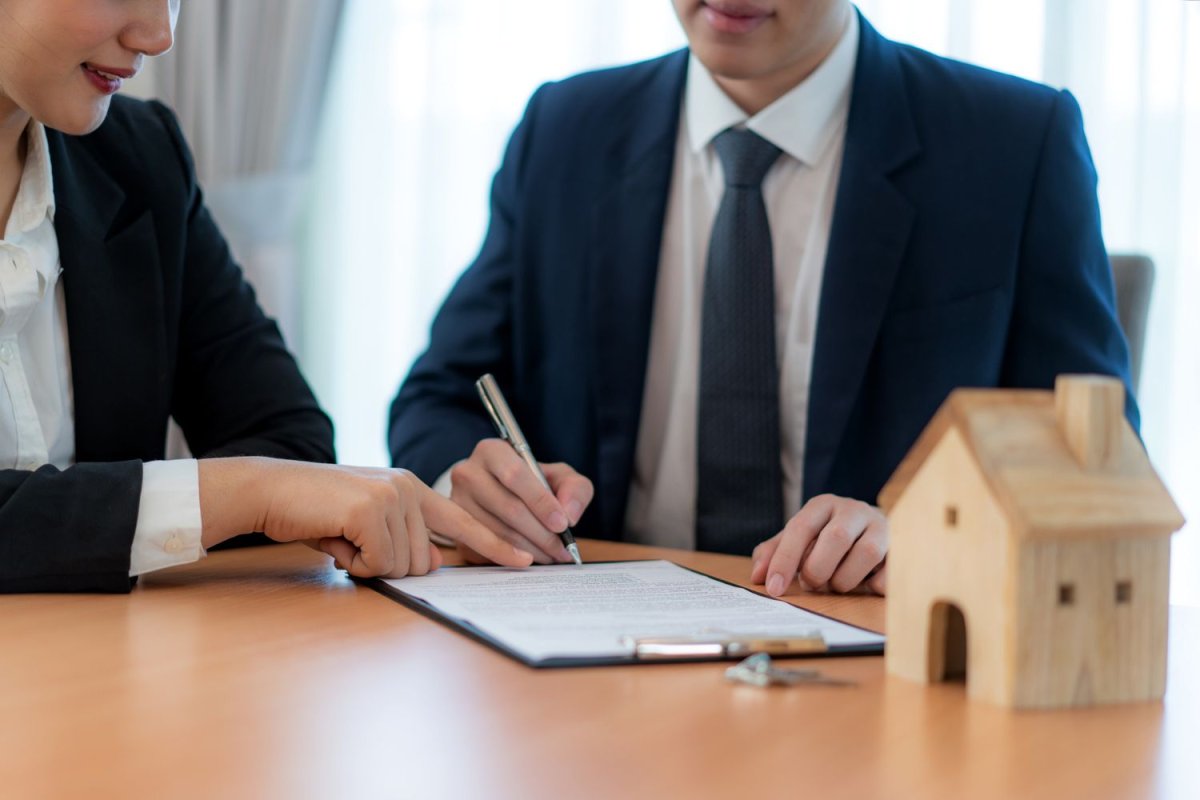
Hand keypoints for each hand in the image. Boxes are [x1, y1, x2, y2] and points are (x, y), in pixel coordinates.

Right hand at [198, 458, 532, 577]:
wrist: (274, 490)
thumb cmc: (319, 511)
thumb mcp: (369, 523)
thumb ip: (404, 539)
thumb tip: (433, 564)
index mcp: (414, 489)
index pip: (465, 522)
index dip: (495, 545)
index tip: (525, 561)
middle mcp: (409, 489)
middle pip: (423, 562)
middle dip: (387, 566)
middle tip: (354, 545)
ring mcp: (392, 497)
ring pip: (402, 566)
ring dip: (368, 564)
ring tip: (343, 538)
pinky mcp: (370, 510)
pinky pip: (378, 563)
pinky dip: (354, 562)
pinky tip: (336, 539)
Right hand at [449, 438, 593, 563]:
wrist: (501, 494)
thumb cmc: (533, 484)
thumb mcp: (559, 476)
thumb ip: (574, 489)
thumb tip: (569, 514)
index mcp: (492, 451)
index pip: (516, 475)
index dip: (541, 502)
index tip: (562, 524)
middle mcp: (468, 473)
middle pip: (508, 508)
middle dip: (541, 533)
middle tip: (562, 549)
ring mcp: (456, 503)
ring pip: (498, 532)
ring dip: (530, 550)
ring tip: (552, 555)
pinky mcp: (455, 530)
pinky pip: (485, 550)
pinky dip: (513, 558)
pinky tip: (532, 558)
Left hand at [749, 494, 887, 595]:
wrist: (876, 529)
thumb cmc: (829, 537)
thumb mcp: (800, 540)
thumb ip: (775, 552)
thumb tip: (758, 576)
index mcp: (824, 505)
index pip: (800, 528)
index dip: (785, 560)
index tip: (774, 588)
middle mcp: (854, 509)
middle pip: (836, 538)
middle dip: (818, 570)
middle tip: (812, 583)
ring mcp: (882, 526)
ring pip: (867, 554)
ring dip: (845, 580)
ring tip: (837, 583)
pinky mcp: (903, 548)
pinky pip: (889, 573)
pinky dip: (873, 586)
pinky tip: (865, 583)